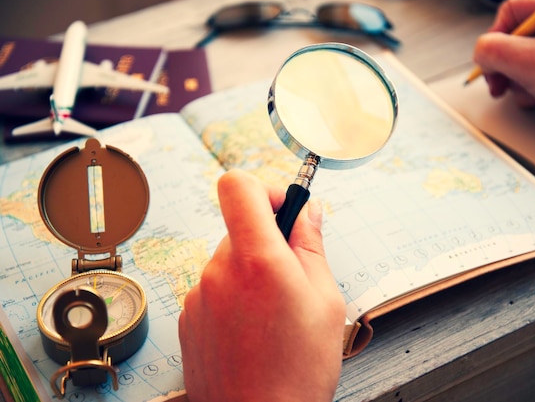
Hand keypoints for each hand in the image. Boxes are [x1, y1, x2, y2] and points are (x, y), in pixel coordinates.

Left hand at [178, 169, 345, 401]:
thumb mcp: (325, 300)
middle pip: (239, 227)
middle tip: (292, 277)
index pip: (237, 186)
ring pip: (228, 261)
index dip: (264, 189)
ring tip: (274, 314)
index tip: (283, 210)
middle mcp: (219, 271)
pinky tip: (253, 330)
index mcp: (256, 259)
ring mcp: (198, 295)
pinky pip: (214, 288)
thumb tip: (308, 211)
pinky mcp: (188, 318)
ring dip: (251, 273)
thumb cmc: (298, 369)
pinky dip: (234, 297)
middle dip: (267, 241)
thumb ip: (312, 245)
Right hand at [472, 0, 534, 152]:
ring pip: (524, 61)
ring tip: (525, 91)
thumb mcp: (525, 61)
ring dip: (516, 80)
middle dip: (502, 64)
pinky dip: (532, 90)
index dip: (494, 36)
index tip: (491, 60)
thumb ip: (491, 50)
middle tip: (498, 81)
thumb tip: (481, 53)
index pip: (510, 10)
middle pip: (515, 38)